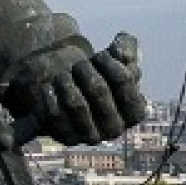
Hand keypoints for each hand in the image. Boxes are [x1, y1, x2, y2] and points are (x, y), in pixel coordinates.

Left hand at [4, 32, 145, 145]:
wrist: (71, 97)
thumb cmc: (100, 77)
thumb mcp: (116, 62)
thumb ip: (126, 49)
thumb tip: (122, 46)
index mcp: (135, 112)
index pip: (124, 79)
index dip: (109, 61)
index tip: (99, 55)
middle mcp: (115, 129)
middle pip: (98, 89)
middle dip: (84, 69)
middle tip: (78, 64)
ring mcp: (90, 137)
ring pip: (75, 103)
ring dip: (65, 80)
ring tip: (63, 73)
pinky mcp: (66, 138)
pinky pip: (54, 113)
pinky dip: (50, 94)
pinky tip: (50, 86)